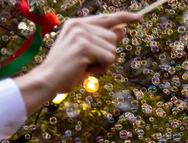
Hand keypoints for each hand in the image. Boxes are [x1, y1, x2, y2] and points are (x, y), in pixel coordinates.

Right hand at [17, 12, 140, 109]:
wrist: (49, 79)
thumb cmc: (68, 69)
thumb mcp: (89, 54)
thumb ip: (103, 41)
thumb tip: (122, 30)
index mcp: (77, 24)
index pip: (106, 18)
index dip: (123, 17)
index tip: (138, 17)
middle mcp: (79, 25)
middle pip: (113, 36)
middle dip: (107, 53)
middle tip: (88, 62)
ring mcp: (81, 34)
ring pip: (112, 48)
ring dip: (104, 62)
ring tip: (86, 66)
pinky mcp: (84, 46)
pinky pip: (109, 57)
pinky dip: (101, 68)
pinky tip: (86, 69)